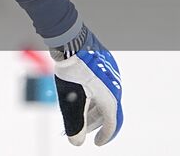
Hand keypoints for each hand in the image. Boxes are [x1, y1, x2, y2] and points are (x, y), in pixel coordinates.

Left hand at [54, 27, 122, 145]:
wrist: (69, 41)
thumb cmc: (70, 71)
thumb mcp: (70, 100)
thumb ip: (74, 122)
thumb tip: (76, 142)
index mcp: (110, 98)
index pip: (111, 123)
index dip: (105, 135)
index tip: (97, 143)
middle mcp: (115, 87)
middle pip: (107, 111)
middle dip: (94, 122)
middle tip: (82, 129)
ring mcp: (111, 74)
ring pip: (103, 97)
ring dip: (92, 108)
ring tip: (78, 113)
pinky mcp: (105, 64)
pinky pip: (101, 84)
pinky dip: (92, 94)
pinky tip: (79, 94)